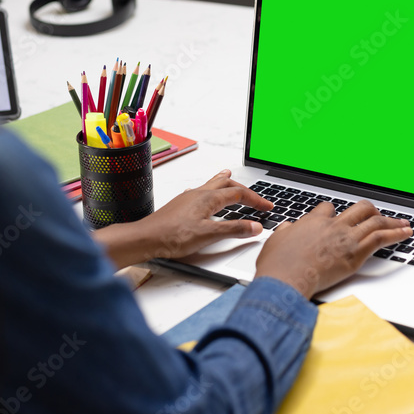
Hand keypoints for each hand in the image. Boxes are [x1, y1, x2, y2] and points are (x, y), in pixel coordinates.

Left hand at [91, 170, 270, 268]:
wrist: (146, 238)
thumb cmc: (172, 236)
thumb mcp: (208, 235)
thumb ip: (233, 229)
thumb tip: (255, 226)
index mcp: (209, 198)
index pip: (239, 195)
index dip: (256, 200)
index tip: (267, 207)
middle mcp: (199, 194)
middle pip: (226, 185)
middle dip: (243, 189)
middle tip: (255, 196)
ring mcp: (188, 198)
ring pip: (211, 185)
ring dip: (224, 182)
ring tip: (229, 175)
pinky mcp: (180, 205)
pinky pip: (200, 191)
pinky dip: (209, 189)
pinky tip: (203, 194)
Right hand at [255, 200, 411, 299]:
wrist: (286, 277)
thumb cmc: (278, 265)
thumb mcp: (276, 241)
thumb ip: (285, 232)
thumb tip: (288, 228)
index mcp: (312, 222)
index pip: (329, 208)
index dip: (336, 213)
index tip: (339, 218)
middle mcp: (332, 226)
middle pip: (359, 209)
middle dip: (371, 212)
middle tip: (378, 217)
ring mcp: (345, 238)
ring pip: (375, 221)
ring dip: (392, 222)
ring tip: (404, 224)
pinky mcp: (355, 254)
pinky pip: (380, 237)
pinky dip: (396, 234)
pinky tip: (406, 233)